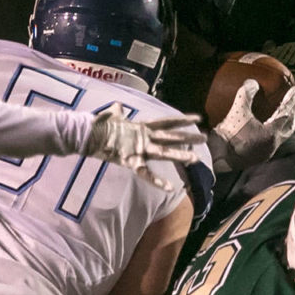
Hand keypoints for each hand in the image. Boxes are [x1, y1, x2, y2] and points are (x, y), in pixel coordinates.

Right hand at [83, 102, 203, 191]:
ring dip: (180, 155)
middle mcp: (144, 136)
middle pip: (171, 136)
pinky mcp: (131, 160)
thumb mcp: (113, 116)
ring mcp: (139, 148)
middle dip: (188, 137)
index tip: (197, 118)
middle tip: (205, 137)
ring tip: (196, 158)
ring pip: (164, 153)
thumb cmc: (100, 125)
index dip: (182, 120)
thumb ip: (118, 112)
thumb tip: (116, 107)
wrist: (89, 134)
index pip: (167, 121)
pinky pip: (146, 173)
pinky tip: (170, 188)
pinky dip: (157, 181)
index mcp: (142, 126)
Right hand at [210, 80, 294, 170]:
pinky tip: (267, 128)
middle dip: (292, 114)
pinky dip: (274, 132)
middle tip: (294, 102)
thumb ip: (246, 94)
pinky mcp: (258, 156)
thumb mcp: (238, 111)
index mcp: (272, 133)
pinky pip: (271, 141)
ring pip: (281, 136)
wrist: (219, 158)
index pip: (285, 113)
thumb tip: (252, 82)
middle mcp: (273, 144)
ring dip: (283, 125)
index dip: (291, 100)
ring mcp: (266, 152)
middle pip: (288, 127)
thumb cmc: (230, 135)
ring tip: (283, 115)